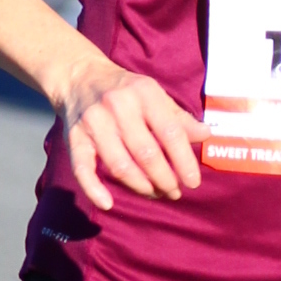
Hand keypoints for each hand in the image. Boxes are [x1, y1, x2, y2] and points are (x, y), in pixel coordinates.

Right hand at [57, 53, 204, 210]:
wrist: (79, 76)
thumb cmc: (125, 91)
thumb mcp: (154, 95)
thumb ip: (179, 118)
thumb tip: (206, 135)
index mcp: (144, 93)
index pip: (170, 133)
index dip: (184, 162)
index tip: (193, 182)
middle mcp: (118, 106)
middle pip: (147, 154)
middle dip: (164, 179)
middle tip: (173, 192)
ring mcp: (94, 122)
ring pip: (120, 165)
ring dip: (141, 187)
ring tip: (154, 194)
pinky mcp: (73, 136)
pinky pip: (82, 169)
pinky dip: (93, 189)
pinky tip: (107, 203)